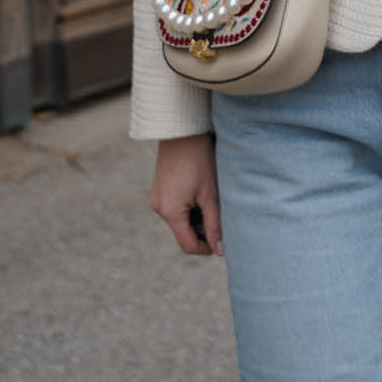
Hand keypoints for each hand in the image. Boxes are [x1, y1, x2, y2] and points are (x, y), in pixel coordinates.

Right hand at [150, 132, 221, 255]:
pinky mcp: (160, 189)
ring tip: (212, 199)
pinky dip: (190, 207)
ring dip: (197, 217)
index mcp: (170, 212)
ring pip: (181, 220)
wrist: (183, 130)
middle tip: (221, 216)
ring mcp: (157, 198)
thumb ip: (215, 224)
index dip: (207, 248)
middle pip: (184, 233)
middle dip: (203, 231)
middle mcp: (159, 208)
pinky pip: (176, 207)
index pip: (188, 245)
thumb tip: (220, 251)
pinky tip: (202, 191)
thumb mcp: (210, 194)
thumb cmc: (199, 160)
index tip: (223, 241)